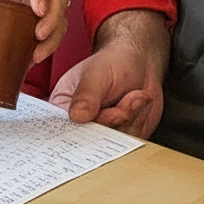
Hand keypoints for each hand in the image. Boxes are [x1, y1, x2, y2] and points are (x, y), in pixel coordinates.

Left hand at [0, 0, 69, 64]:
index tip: (39, 11)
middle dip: (53, 18)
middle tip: (39, 34)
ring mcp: (49, 2)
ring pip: (62, 18)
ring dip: (53, 37)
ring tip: (37, 54)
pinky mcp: (49, 19)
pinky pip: (56, 33)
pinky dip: (48, 47)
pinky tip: (34, 58)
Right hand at [49, 9, 169, 137]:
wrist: (140, 62)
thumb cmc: (113, 62)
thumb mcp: (96, 74)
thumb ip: (86, 95)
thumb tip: (77, 116)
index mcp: (63, 106)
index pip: (64, 128)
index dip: (81, 128)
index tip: (98, 117)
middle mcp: (81, 123)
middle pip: (92, 139)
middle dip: (113, 118)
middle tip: (126, 102)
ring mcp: (103, 132)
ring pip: (114, 141)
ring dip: (130, 115)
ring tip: (134, 94)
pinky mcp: (122, 137)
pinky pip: (131, 140)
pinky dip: (139, 118)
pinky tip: (140, 100)